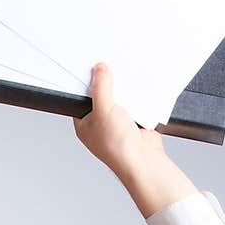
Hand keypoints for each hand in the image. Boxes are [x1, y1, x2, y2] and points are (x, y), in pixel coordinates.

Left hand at [73, 63, 166, 181]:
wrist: (144, 160)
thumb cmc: (117, 146)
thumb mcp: (103, 110)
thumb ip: (100, 88)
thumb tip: (99, 68)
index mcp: (84, 122)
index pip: (80, 95)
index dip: (85, 80)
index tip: (90, 64)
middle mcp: (99, 121)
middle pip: (100, 92)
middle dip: (106, 81)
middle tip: (109, 64)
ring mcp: (116, 120)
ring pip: (118, 95)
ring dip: (122, 87)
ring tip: (124, 73)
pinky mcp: (132, 119)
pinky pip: (133, 100)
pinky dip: (135, 94)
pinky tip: (136, 86)